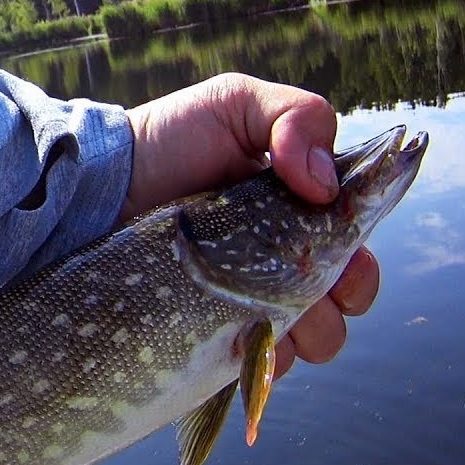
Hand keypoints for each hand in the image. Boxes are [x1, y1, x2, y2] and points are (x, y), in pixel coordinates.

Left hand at [121, 73, 379, 378]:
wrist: (103, 182)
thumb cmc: (171, 138)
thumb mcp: (236, 103)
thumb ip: (296, 118)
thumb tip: (325, 185)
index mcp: (300, 212)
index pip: (355, 251)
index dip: (361, 265)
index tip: (347, 263)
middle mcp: (282, 259)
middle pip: (343, 302)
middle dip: (341, 303)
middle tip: (309, 289)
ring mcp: (248, 296)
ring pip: (310, 338)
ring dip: (307, 335)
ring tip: (271, 318)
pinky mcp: (213, 325)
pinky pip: (257, 362)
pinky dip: (262, 359)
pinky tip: (241, 342)